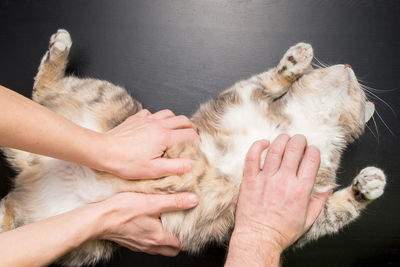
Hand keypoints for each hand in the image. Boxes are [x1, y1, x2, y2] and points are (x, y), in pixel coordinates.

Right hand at [96, 191, 198, 255]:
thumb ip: (174, 202)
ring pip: (160, 247)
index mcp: (158, 237)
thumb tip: (193, 200)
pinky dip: (154, 236)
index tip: (193, 225)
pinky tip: (151, 223)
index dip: (190, 235)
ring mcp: (140, 244)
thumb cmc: (122, 211)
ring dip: (166, 238)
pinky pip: (148, 242)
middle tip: (183, 226)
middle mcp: (150, 244)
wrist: (98, 219)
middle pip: (172, 249)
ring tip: (168, 223)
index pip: (182, 243)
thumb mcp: (152, 202)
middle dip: (180, 240)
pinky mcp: (131, 241)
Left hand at [97, 109, 199, 178]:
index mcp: (164, 137)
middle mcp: (158, 124)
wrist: (103, 151)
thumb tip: (192, 164)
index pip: (189, 135)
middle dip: (191, 128)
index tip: (198, 147)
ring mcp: (146, 119)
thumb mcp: (154, 170)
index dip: (197, 141)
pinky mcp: (136, 118)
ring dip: (176, 120)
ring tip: (176, 130)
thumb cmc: (126, 162)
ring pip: (169, 113)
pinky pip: (152, 112)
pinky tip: (155, 126)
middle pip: (183, 120)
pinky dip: (158, 117)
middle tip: (192, 137)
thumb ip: (176, 166)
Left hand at [226, 134, 330, 265]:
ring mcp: (265, 179)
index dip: (314, 150)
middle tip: (299, 140)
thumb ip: (319, 202)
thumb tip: (328, 189)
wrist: (259, 238)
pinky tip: (264, 143)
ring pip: (275, 149)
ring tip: (285, 138)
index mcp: (301, 190)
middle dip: (299, 140)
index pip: (311, 160)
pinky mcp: (250, 180)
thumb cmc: (282, 231)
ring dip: (282, 139)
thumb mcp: (308, 219)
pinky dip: (258, 146)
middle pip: (294, 149)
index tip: (312, 150)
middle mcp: (284, 181)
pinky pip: (252, 157)